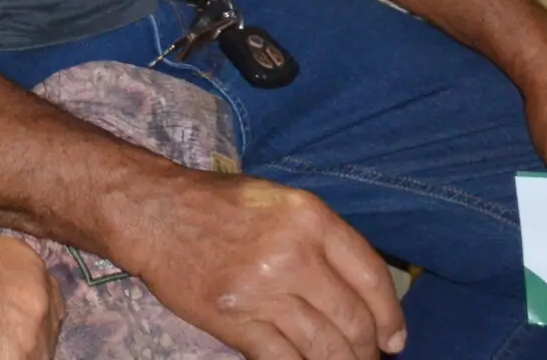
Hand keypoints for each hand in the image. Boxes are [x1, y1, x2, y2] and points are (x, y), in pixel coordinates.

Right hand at [0, 220, 59, 359]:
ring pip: (33, 357)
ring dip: (6, 356)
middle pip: (44, 335)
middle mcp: (38, 294)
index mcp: (27, 264)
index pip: (45, 304)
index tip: (6, 333)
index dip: (23, 322)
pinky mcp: (14, 358)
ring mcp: (31, 329)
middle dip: (20, 345)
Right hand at [119, 170, 402, 359]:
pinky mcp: (238, 322)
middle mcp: (294, 255)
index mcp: (310, 217)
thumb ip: (322, 239)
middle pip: (354, 320)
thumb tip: (362, 292)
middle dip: (367, 348)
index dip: (390, 316)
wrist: (153, 213)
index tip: (393, 340)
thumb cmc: (216, 205)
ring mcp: (265, 292)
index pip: (372, 277)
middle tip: (364, 356)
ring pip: (326, 348)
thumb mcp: (279, 201)